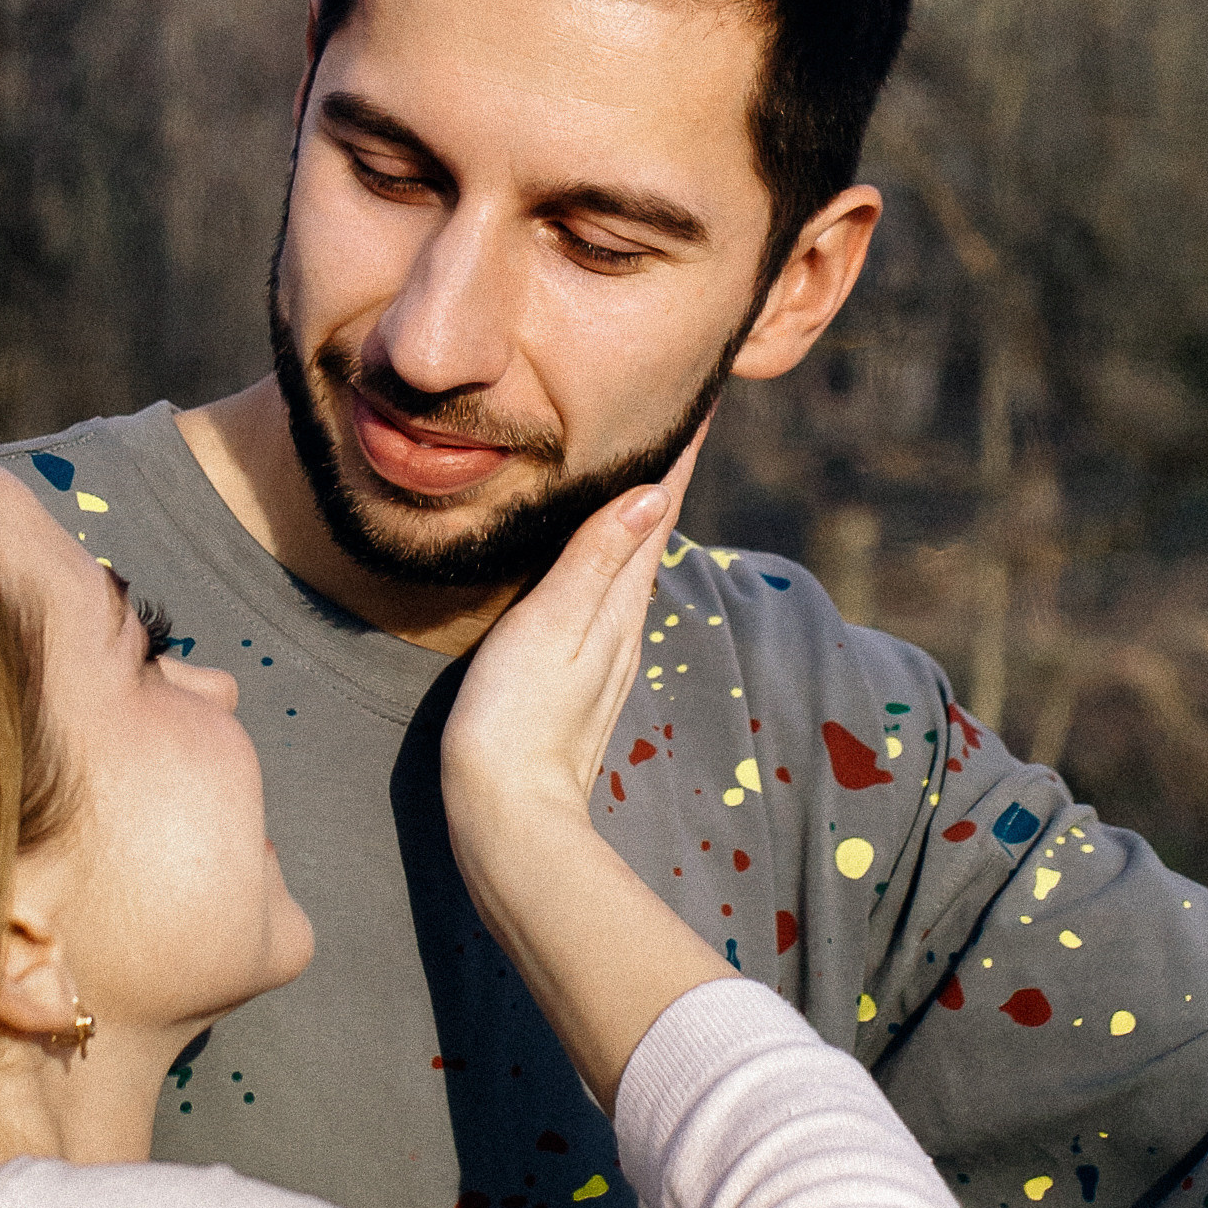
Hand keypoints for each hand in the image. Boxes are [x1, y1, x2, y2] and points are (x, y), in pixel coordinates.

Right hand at [440, 428, 706, 850]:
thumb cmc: (516, 717)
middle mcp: (623, 624)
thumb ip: (595, 558)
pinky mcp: (581, 675)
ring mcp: (605, 652)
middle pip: (653, 530)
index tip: (703, 396)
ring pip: (633, 562)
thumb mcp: (552, 625)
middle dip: (667, 470)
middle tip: (681, 410)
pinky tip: (602, 552)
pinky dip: (614, 553)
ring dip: (643, 511)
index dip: (679, 452)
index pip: (659, 509)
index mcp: (618, 603)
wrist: (505, 811)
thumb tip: (652, 492)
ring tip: (647, 464)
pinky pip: (608, 593)